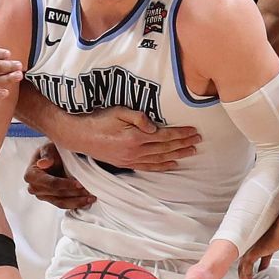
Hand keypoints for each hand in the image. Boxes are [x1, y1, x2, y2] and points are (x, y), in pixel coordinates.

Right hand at [24, 144, 94, 210]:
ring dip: (77, 202)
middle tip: (88, 191)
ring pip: (61, 202)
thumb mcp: (48, 148)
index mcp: (31, 175)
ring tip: (90, 198)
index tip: (79, 184)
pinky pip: (63, 204)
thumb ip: (46, 155)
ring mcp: (43, 196)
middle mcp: (34, 188)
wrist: (52, 157)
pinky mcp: (51, 199)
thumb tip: (43, 163)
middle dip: (74, 193)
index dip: (66, 184)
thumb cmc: (50, 152)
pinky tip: (86, 203)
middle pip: (57, 194)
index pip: (51, 183)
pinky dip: (75, 204)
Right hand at [59, 107, 199, 171]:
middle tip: (198, 140)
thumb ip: (138, 117)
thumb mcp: (118, 111)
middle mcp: (136, 151)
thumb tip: (154, 126)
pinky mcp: (126, 164)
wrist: (80, 135)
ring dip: (177, 155)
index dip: (181, 134)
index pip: (165, 136)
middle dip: (183, 144)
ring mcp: (131, 160)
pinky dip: (163, 167)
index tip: (193, 131)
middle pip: (165, 148)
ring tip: (191, 152)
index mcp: (135, 137)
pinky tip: (173, 165)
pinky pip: (149, 167)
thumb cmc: (98, 119)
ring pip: (160, 159)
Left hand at [238, 206, 278, 278]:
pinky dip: (245, 273)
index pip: (264, 252)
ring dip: (245, 273)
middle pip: (252, 255)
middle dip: (250, 268)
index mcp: (274, 237)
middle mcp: (264, 240)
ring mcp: (260, 243)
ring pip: (245, 260)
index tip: (262, 270)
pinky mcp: (259, 247)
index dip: (262, 262)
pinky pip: (246, 263)